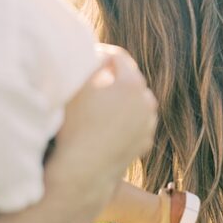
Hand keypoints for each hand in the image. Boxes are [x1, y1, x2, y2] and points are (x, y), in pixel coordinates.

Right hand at [44, 50, 157, 222]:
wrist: (82, 170)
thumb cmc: (74, 126)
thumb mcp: (76, 86)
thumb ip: (88, 62)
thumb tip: (96, 52)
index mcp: (133, 84)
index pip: (118, 57)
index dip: (101, 55)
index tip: (88, 58)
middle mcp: (147, 101)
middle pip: (129, 78)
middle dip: (112, 76)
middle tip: (92, 78)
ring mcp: (149, 123)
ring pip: (135, 99)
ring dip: (120, 97)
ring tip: (99, 100)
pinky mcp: (146, 140)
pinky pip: (136, 119)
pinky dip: (125, 117)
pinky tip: (106, 120)